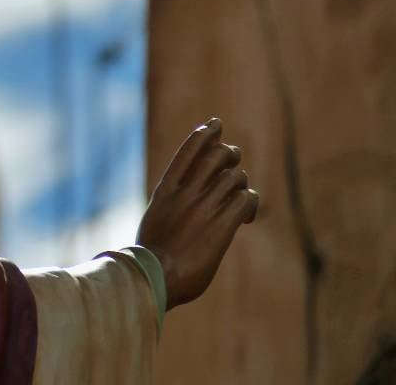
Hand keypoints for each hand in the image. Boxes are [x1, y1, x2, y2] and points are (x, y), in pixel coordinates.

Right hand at [136, 117, 259, 309]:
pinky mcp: (221, 226)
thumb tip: (176, 206)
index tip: (216, 123)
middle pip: (216, 156)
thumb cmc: (150, 258)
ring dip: (241, 183)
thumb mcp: (154, 221)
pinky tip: (246, 218)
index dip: (205, 134)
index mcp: (166, 190)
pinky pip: (245, 200)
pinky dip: (250, 204)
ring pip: (234, 177)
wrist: (152, 277)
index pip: (188, 151)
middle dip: (229, 155)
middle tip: (233, 162)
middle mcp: (185, 194)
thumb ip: (168, 207)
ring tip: (241, 198)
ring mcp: (203, 208)